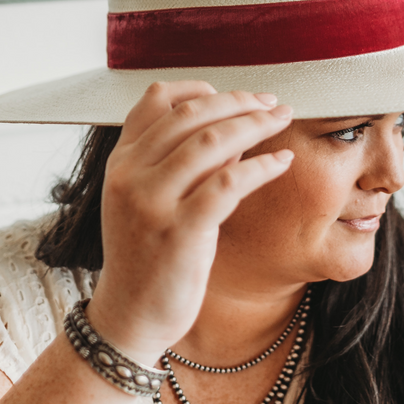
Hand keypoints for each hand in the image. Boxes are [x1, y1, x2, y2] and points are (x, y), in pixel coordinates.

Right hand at [86, 81, 293, 365]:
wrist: (130, 316)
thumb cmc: (148, 253)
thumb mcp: (153, 198)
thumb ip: (187, 159)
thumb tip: (237, 126)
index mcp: (121, 160)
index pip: (155, 100)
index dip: (198, 88)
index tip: (234, 96)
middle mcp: (130, 174)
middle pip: (190, 114)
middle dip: (238, 101)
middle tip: (271, 102)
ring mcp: (151, 202)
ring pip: (211, 141)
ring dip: (255, 124)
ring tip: (281, 119)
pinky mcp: (179, 231)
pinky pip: (228, 183)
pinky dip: (261, 166)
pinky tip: (282, 160)